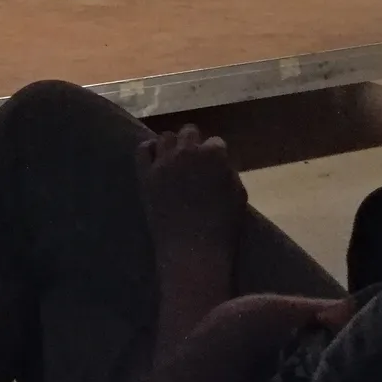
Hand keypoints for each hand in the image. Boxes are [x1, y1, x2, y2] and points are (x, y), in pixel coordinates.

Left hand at [136, 124, 246, 254]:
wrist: (192, 250)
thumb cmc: (222, 227)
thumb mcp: (239, 196)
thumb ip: (229, 173)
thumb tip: (221, 165)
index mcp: (213, 155)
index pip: (215, 142)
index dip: (216, 155)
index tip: (216, 166)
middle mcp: (187, 151)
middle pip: (189, 132)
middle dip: (194, 143)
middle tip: (195, 160)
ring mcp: (164, 161)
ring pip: (166, 137)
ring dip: (173, 146)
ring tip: (176, 159)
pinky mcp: (146, 174)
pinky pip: (142, 150)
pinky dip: (150, 150)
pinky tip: (156, 159)